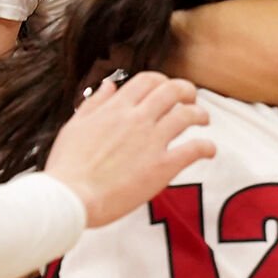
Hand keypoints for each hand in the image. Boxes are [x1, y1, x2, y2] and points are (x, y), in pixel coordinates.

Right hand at [44, 71, 214, 228]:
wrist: (71, 197)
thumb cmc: (67, 166)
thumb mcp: (74, 126)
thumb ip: (94, 104)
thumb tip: (109, 85)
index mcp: (116, 108)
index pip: (147, 80)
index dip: (161, 81)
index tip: (165, 89)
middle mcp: (137, 119)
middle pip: (172, 91)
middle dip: (186, 91)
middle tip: (190, 98)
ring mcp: (151, 142)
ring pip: (187, 115)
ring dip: (200, 114)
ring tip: (204, 120)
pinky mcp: (162, 167)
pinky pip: (193, 149)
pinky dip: (206, 147)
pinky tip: (209, 150)